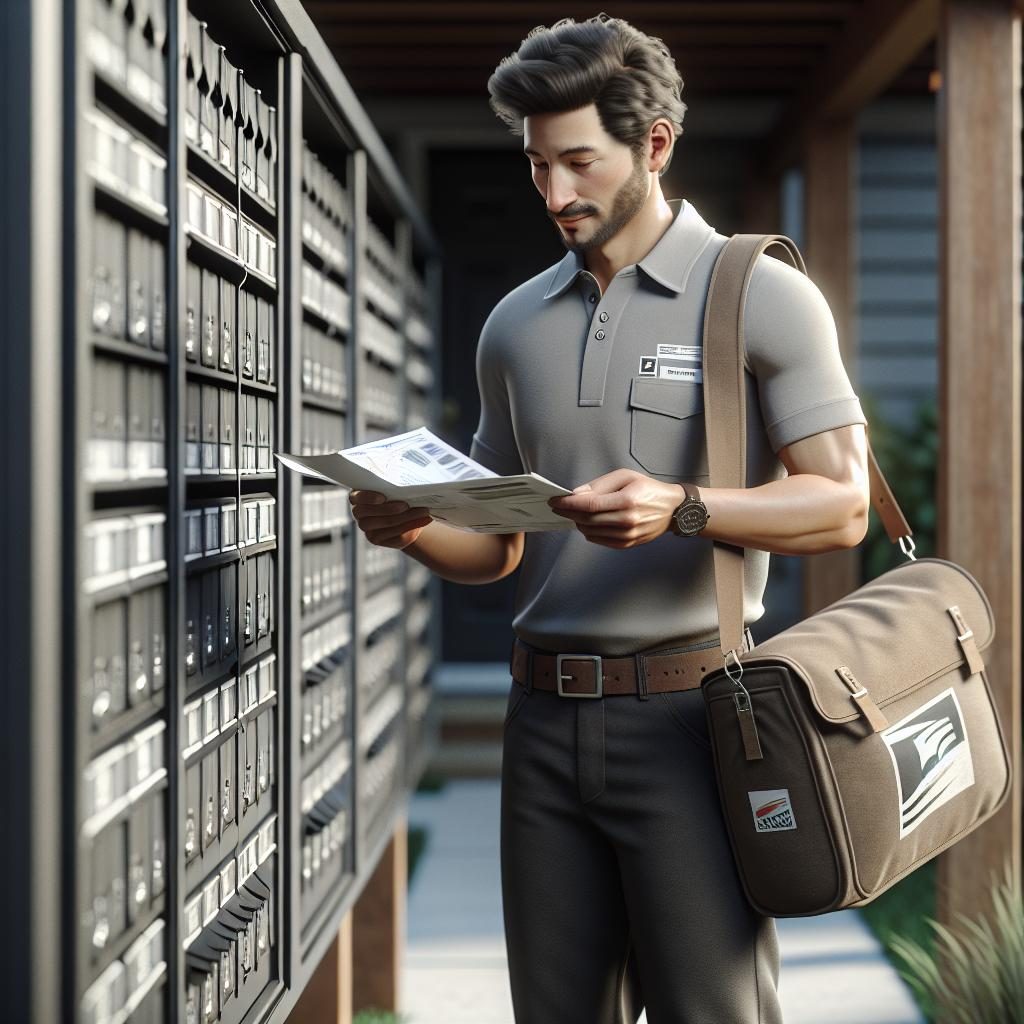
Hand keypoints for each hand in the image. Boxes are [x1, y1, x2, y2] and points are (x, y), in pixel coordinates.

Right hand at [350, 490, 433, 549]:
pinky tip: (424, 519)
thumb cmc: (397, 494)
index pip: (356, 498)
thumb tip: (412, 483)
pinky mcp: (379, 539)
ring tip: (423, 511)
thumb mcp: (395, 486)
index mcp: (358, 497)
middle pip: (370, 513)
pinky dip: (412, 526)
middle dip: (389, 509)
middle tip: (406, 505)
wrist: (405, 513)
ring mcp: (367, 529)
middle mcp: (359, 513)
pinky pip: (395, 534)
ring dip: (407, 517)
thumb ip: (396, 484)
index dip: (368, 498)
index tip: (383, 497)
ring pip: (386, 523)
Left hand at [547, 469, 683, 547]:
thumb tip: (577, 494)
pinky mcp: (627, 544)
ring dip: (577, 522)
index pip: (589, 506)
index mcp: (627, 501)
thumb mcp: (625, 477)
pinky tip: (588, 522)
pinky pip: (599, 540)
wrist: (672, 509)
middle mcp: (627, 521)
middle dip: (568, 513)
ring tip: (575, 512)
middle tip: (559, 506)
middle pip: (586, 520)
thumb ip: (599, 485)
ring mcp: (627, 535)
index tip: (555, 500)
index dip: (568, 504)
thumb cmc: (649, 490)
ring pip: (590, 532)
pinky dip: (589, 531)